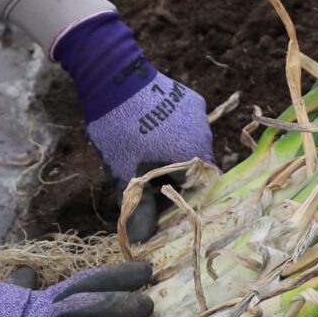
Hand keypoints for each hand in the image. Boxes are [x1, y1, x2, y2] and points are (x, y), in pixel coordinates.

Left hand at [54, 10, 212, 241]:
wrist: (113, 76)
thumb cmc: (120, 131)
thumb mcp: (126, 174)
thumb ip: (140, 208)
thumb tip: (142, 240)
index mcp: (195, 157)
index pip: (195, 190)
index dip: (175, 199)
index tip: (153, 200)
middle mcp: (205, 135)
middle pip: (192, 168)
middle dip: (169, 176)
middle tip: (142, 176)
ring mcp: (198, 113)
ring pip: (188, 145)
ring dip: (170, 153)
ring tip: (141, 150)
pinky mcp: (187, 97)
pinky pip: (183, 124)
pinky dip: (169, 131)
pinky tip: (146, 130)